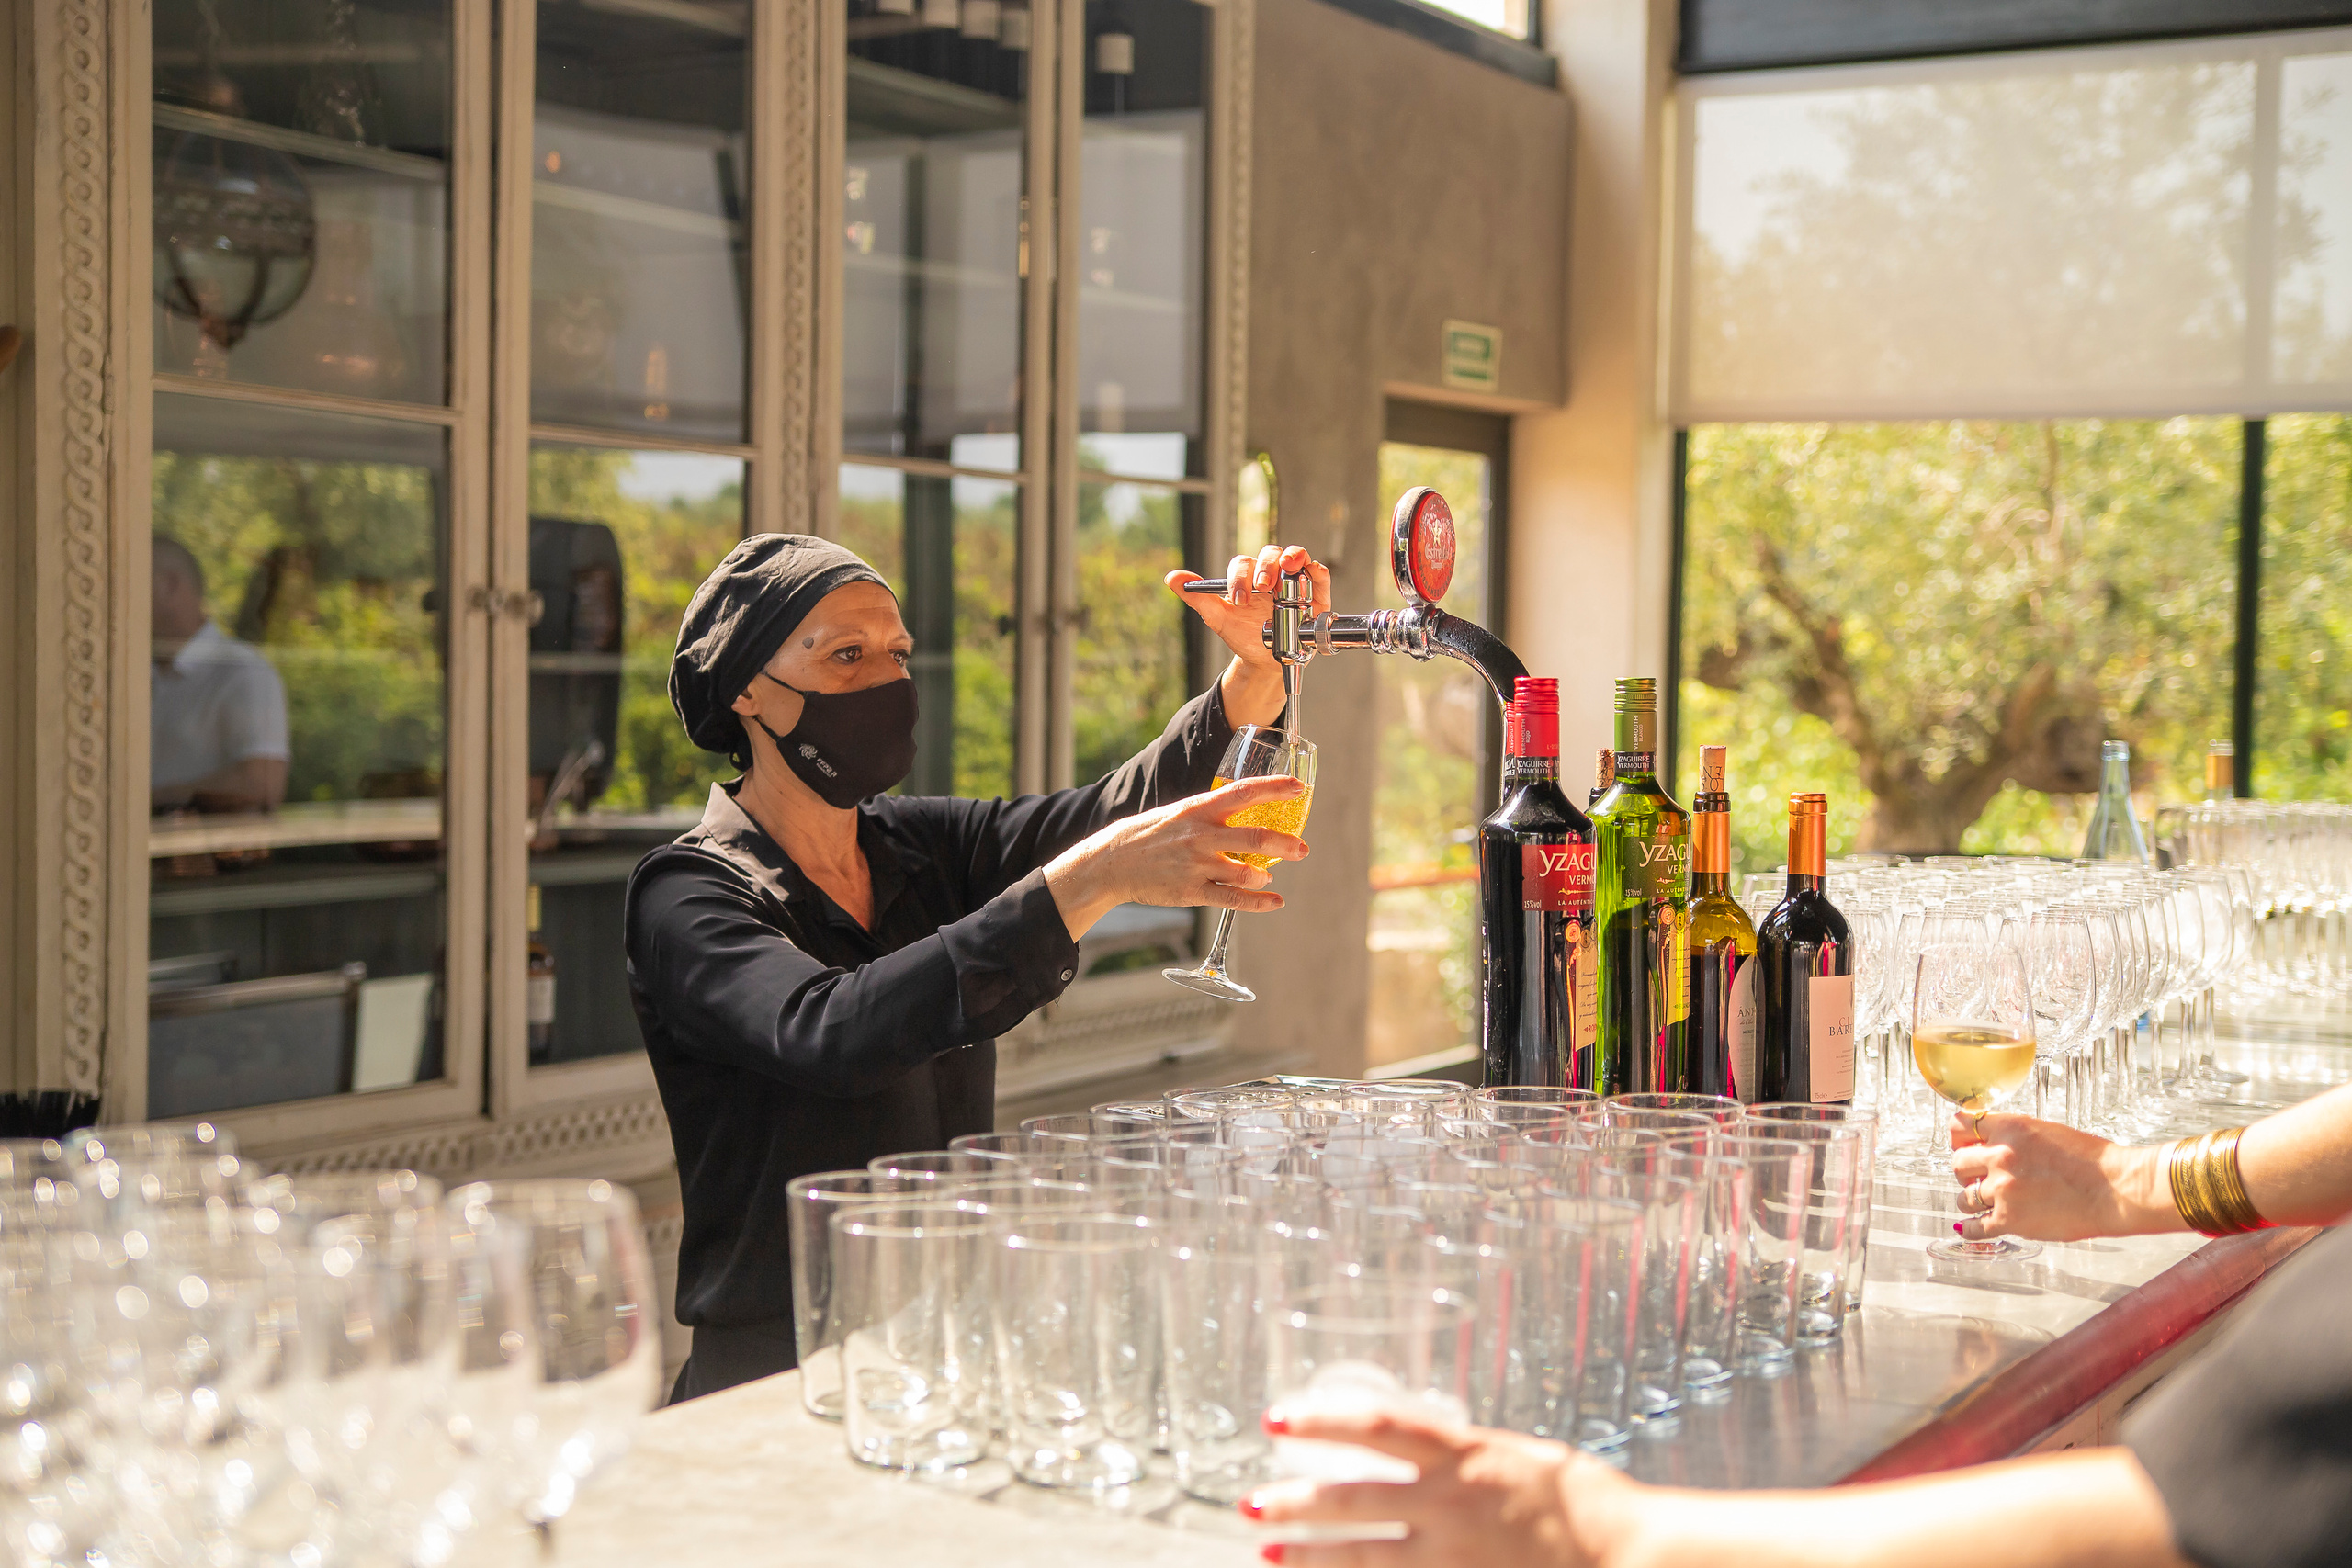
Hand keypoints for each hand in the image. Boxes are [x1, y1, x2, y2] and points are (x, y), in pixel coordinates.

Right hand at [1043, 775, 1309, 940]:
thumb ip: (1211, 813)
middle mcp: (1200, 836)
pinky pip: (1233, 900)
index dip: (1274, 789)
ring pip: (1246, 872)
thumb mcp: (1180, 813)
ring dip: (1264, 875)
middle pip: (1254, 838)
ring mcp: (1196, 866)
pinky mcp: (1191, 892)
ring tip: (1267, 875)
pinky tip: (1275, 901)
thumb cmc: (1150, 835)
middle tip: (1302, 849)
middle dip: (1285, 844)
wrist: (1112, 862)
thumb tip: (1246, 810)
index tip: (1298, 788)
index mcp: (1198, 809)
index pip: (1243, 792)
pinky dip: (1259, 902)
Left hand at [1166, 544, 1332, 729]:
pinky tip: (1312, 571)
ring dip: (1293, 557)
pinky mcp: (1315, 594)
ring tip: (1289, 567)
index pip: (1242, 564)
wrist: (1265, 660)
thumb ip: (1197, 598)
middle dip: (1266, 566)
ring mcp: (1294, 581)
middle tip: (1263, 586)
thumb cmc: (1243, 634)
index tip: (1238, 600)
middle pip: (1270, 554)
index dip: (1239, 578)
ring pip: (1296, 557)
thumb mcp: (1218, 619)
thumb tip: (1172, 577)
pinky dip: (1317, 570)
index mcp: (1247, 576)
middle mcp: (1272, 573)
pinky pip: (1319, 576)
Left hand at [1242, 1404, 1623, 1567]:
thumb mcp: (1523, 1458)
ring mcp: (1454, 1556)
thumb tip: (1427, 1450)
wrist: (1633, 1557)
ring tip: (1269, 1551)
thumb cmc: (1585, 1503)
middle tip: (1250, 1503)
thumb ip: (1467, 1457)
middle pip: (1352, 1499)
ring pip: (1363, 1555)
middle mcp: (1451, 1504)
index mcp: (1465, 1456)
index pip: (1378, 1426)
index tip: (1277, 1421)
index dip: (1322, 1420)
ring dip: (1310, 1554)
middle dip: (1294, 1502)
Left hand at [1949, 1112, 2178, 1241]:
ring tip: (1986, 1202)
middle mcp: (2000, 1157)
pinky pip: (1974, 1228)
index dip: (1959, 1138)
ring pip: (1963, 1197)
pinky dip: (1972, 1230)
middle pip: (1957, 1163)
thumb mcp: (2047, 1132)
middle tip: (1977, 1177)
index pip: (1959, 1126)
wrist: (2116, 1189)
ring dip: (1972, 1200)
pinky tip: (1974, 1228)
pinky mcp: (2009, 1220)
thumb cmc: (2092, 1161)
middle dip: (1966, 1171)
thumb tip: (1989, 1143)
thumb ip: (2013, 1136)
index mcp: (2010, 1128)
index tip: (1964, 1146)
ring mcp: (2002, 1190)